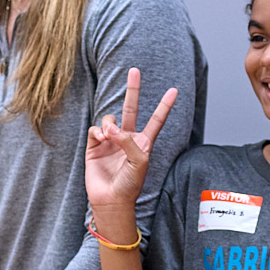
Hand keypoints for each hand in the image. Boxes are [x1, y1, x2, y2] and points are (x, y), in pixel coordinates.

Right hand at [84, 68, 178, 235]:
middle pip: (131, 108)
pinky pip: (95, 129)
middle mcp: (127, 138)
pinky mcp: (95, 146)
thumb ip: (126, 140)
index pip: (156, 120)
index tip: (174, 90)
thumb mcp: (138, 161)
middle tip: (134, 70)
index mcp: (144, 142)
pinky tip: (100, 140)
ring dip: (109, 124)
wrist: (111, 199)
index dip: (164, 105)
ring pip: (109, 119)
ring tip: (108, 138)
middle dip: (133, 90)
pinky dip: (98, 131)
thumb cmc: (130, 184)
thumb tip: (109, 127)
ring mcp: (110, 141)